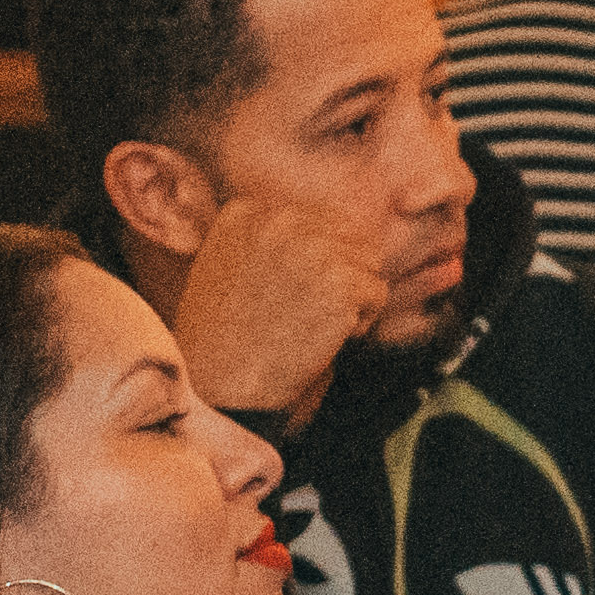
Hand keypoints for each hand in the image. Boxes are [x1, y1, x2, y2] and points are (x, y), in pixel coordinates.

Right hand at [174, 203, 404, 431]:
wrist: (217, 382)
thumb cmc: (220, 338)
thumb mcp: (223, 267)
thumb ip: (266, 241)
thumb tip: (327, 236)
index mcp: (248, 212)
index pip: (317, 219)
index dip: (317, 261)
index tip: (291, 294)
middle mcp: (281, 220)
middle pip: (348, 236)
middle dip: (340, 275)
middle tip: (308, 314)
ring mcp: (313, 249)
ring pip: (367, 262)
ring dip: (352, 297)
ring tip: (314, 325)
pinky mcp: (341, 282)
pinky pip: (377, 293)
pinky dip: (361, 322)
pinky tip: (325, 339)